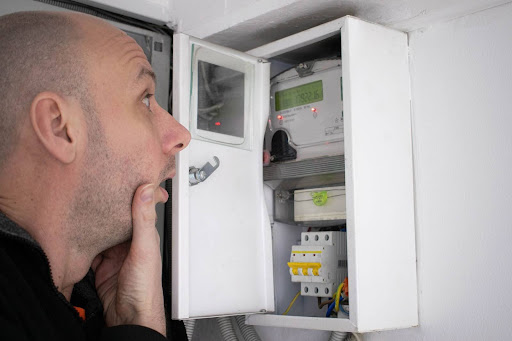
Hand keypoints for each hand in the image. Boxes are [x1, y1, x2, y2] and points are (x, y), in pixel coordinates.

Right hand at [92, 184, 167, 335]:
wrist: (130, 318)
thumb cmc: (145, 289)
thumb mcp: (144, 249)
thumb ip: (143, 220)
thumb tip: (147, 189)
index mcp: (144, 236)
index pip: (135, 209)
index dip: (127, 195)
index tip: (117, 178)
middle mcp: (130, 244)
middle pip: (115, 221)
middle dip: (105, 209)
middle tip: (92, 191)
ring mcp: (115, 256)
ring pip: (102, 234)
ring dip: (93, 226)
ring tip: (82, 210)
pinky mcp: (101, 268)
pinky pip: (90, 251)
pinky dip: (84, 244)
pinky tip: (78, 235)